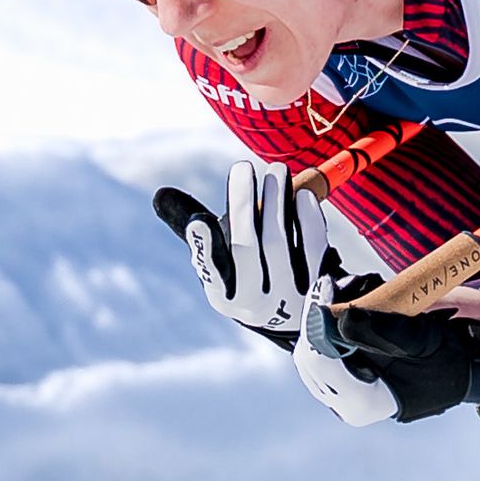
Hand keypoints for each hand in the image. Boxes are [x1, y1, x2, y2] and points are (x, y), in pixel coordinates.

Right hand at [154, 162, 344, 347]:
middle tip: (242, 167)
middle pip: (246, 248)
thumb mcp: (221, 262)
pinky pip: (313, 250)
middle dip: (243, 205)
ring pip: (278, 244)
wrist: (295, 313)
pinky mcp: (318, 288)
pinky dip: (308, 221)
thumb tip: (160, 194)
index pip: (211, 271)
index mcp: (225, 296)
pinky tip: (303, 195)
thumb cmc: (248, 277)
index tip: (200, 221)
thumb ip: (196, 230)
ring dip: (276, 203)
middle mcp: (254, 302)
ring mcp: (287, 298)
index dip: (204, 247)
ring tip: (276, 170)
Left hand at [295, 297, 479, 424]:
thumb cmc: (450, 356)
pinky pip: (326, 331)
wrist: (466, 359)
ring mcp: (344, 377)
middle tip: (337, 282)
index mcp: (363, 402)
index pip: (320, 365)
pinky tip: (365, 293)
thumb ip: (382, 330)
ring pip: (316, 337)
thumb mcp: (422, 340)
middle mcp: (347, 394)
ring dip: (333, 305)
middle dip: (323, 313)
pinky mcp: (345, 358)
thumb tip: (340, 316)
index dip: (316, 326)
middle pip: (310, 351)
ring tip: (365, 286)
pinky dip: (339, 307)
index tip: (325, 289)